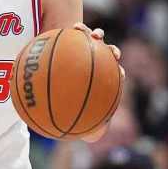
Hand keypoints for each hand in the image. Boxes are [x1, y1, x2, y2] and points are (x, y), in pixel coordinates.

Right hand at [73, 22, 123, 143]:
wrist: (47, 81)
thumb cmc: (65, 103)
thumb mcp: (75, 121)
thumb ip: (87, 130)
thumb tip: (94, 139)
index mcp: (100, 78)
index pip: (115, 74)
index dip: (119, 72)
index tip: (120, 72)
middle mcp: (94, 61)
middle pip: (108, 55)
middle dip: (112, 51)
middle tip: (112, 53)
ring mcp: (82, 49)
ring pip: (93, 40)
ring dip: (96, 35)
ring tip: (94, 35)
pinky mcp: (69, 39)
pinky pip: (71, 34)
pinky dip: (75, 31)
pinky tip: (71, 29)